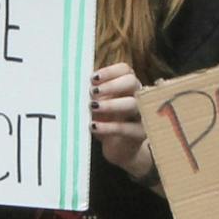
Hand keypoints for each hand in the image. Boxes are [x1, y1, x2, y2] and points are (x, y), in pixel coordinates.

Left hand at [88, 63, 151, 180]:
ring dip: (110, 104)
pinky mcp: (140, 133)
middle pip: (131, 81)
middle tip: (92, 92)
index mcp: (128, 86)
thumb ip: (93, 96)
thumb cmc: (107, 122)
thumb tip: (77, 86)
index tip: (92, 78)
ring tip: (92, 107)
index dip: (109, 71)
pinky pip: (126, 128)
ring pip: (132, 104)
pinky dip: (108, 127)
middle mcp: (138, 96)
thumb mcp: (98, 107)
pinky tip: (93, 126)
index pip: (125, 70)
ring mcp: (142, 114)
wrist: (119, 148)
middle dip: (111, 85)